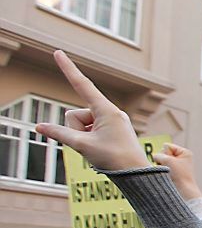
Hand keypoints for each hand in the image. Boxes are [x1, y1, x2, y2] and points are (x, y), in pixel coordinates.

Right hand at [35, 51, 147, 171]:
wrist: (136, 175)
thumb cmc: (114, 159)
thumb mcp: (83, 145)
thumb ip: (59, 134)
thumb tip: (39, 127)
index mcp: (106, 110)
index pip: (82, 85)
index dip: (68, 69)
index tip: (58, 52)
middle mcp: (110, 111)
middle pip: (76, 115)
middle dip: (76, 131)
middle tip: (92, 146)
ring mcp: (111, 120)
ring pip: (81, 125)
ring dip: (83, 137)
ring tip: (100, 149)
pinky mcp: (112, 128)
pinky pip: (90, 130)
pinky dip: (89, 140)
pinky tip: (102, 150)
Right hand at [152, 143, 200, 199]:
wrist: (183, 191)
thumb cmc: (179, 175)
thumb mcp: (167, 160)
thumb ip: (158, 155)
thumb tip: (154, 158)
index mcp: (184, 152)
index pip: (166, 146)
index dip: (165, 153)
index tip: (172, 162)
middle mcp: (181, 158)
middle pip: (163, 153)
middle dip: (162, 160)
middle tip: (170, 169)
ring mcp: (176, 165)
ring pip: (160, 161)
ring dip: (161, 166)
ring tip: (168, 173)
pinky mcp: (172, 173)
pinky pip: (161, 168)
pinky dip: (161, 171)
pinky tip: (166, 176)